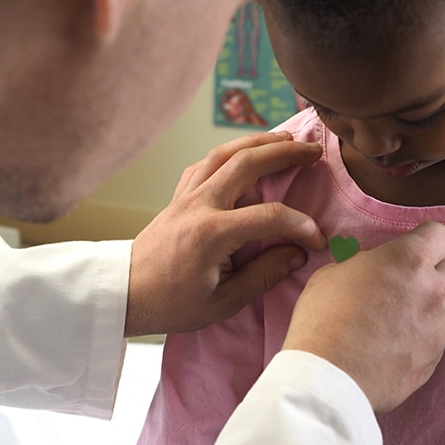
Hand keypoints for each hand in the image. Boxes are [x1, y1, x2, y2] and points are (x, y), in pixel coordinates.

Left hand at [125, 132, 325, 337]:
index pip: (269, 216)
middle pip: (246, 163)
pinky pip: (205, 163)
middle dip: (284, 153)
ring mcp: (185, 197)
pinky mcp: (178, 197)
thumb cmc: (171, 305)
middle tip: (313, 151)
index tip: (317, 240)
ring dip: (257, 141)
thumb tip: (298, 254)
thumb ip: (264, 275)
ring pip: (223, 153)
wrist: (126, 294)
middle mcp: (198, 205)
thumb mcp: (223, 303)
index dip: (300, 225)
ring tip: (285, 139)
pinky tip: (244, 154)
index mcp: (211, 234)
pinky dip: (229, 152)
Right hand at [282, 221, 444, 412]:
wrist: (328, 378)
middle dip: (430, 275)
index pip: (440, 235)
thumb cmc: (324, 319)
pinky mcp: (434, 361)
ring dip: (429, 308)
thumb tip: (372, 270)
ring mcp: (438, 329)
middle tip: (400, 286)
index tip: (410, 249)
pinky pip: (436, 340)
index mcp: (408, 260)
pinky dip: (420, 339)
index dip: (424, 240)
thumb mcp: (333, 273)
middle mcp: (433, 291)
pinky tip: (392, 346)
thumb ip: (365, 265)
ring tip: (396, 320)